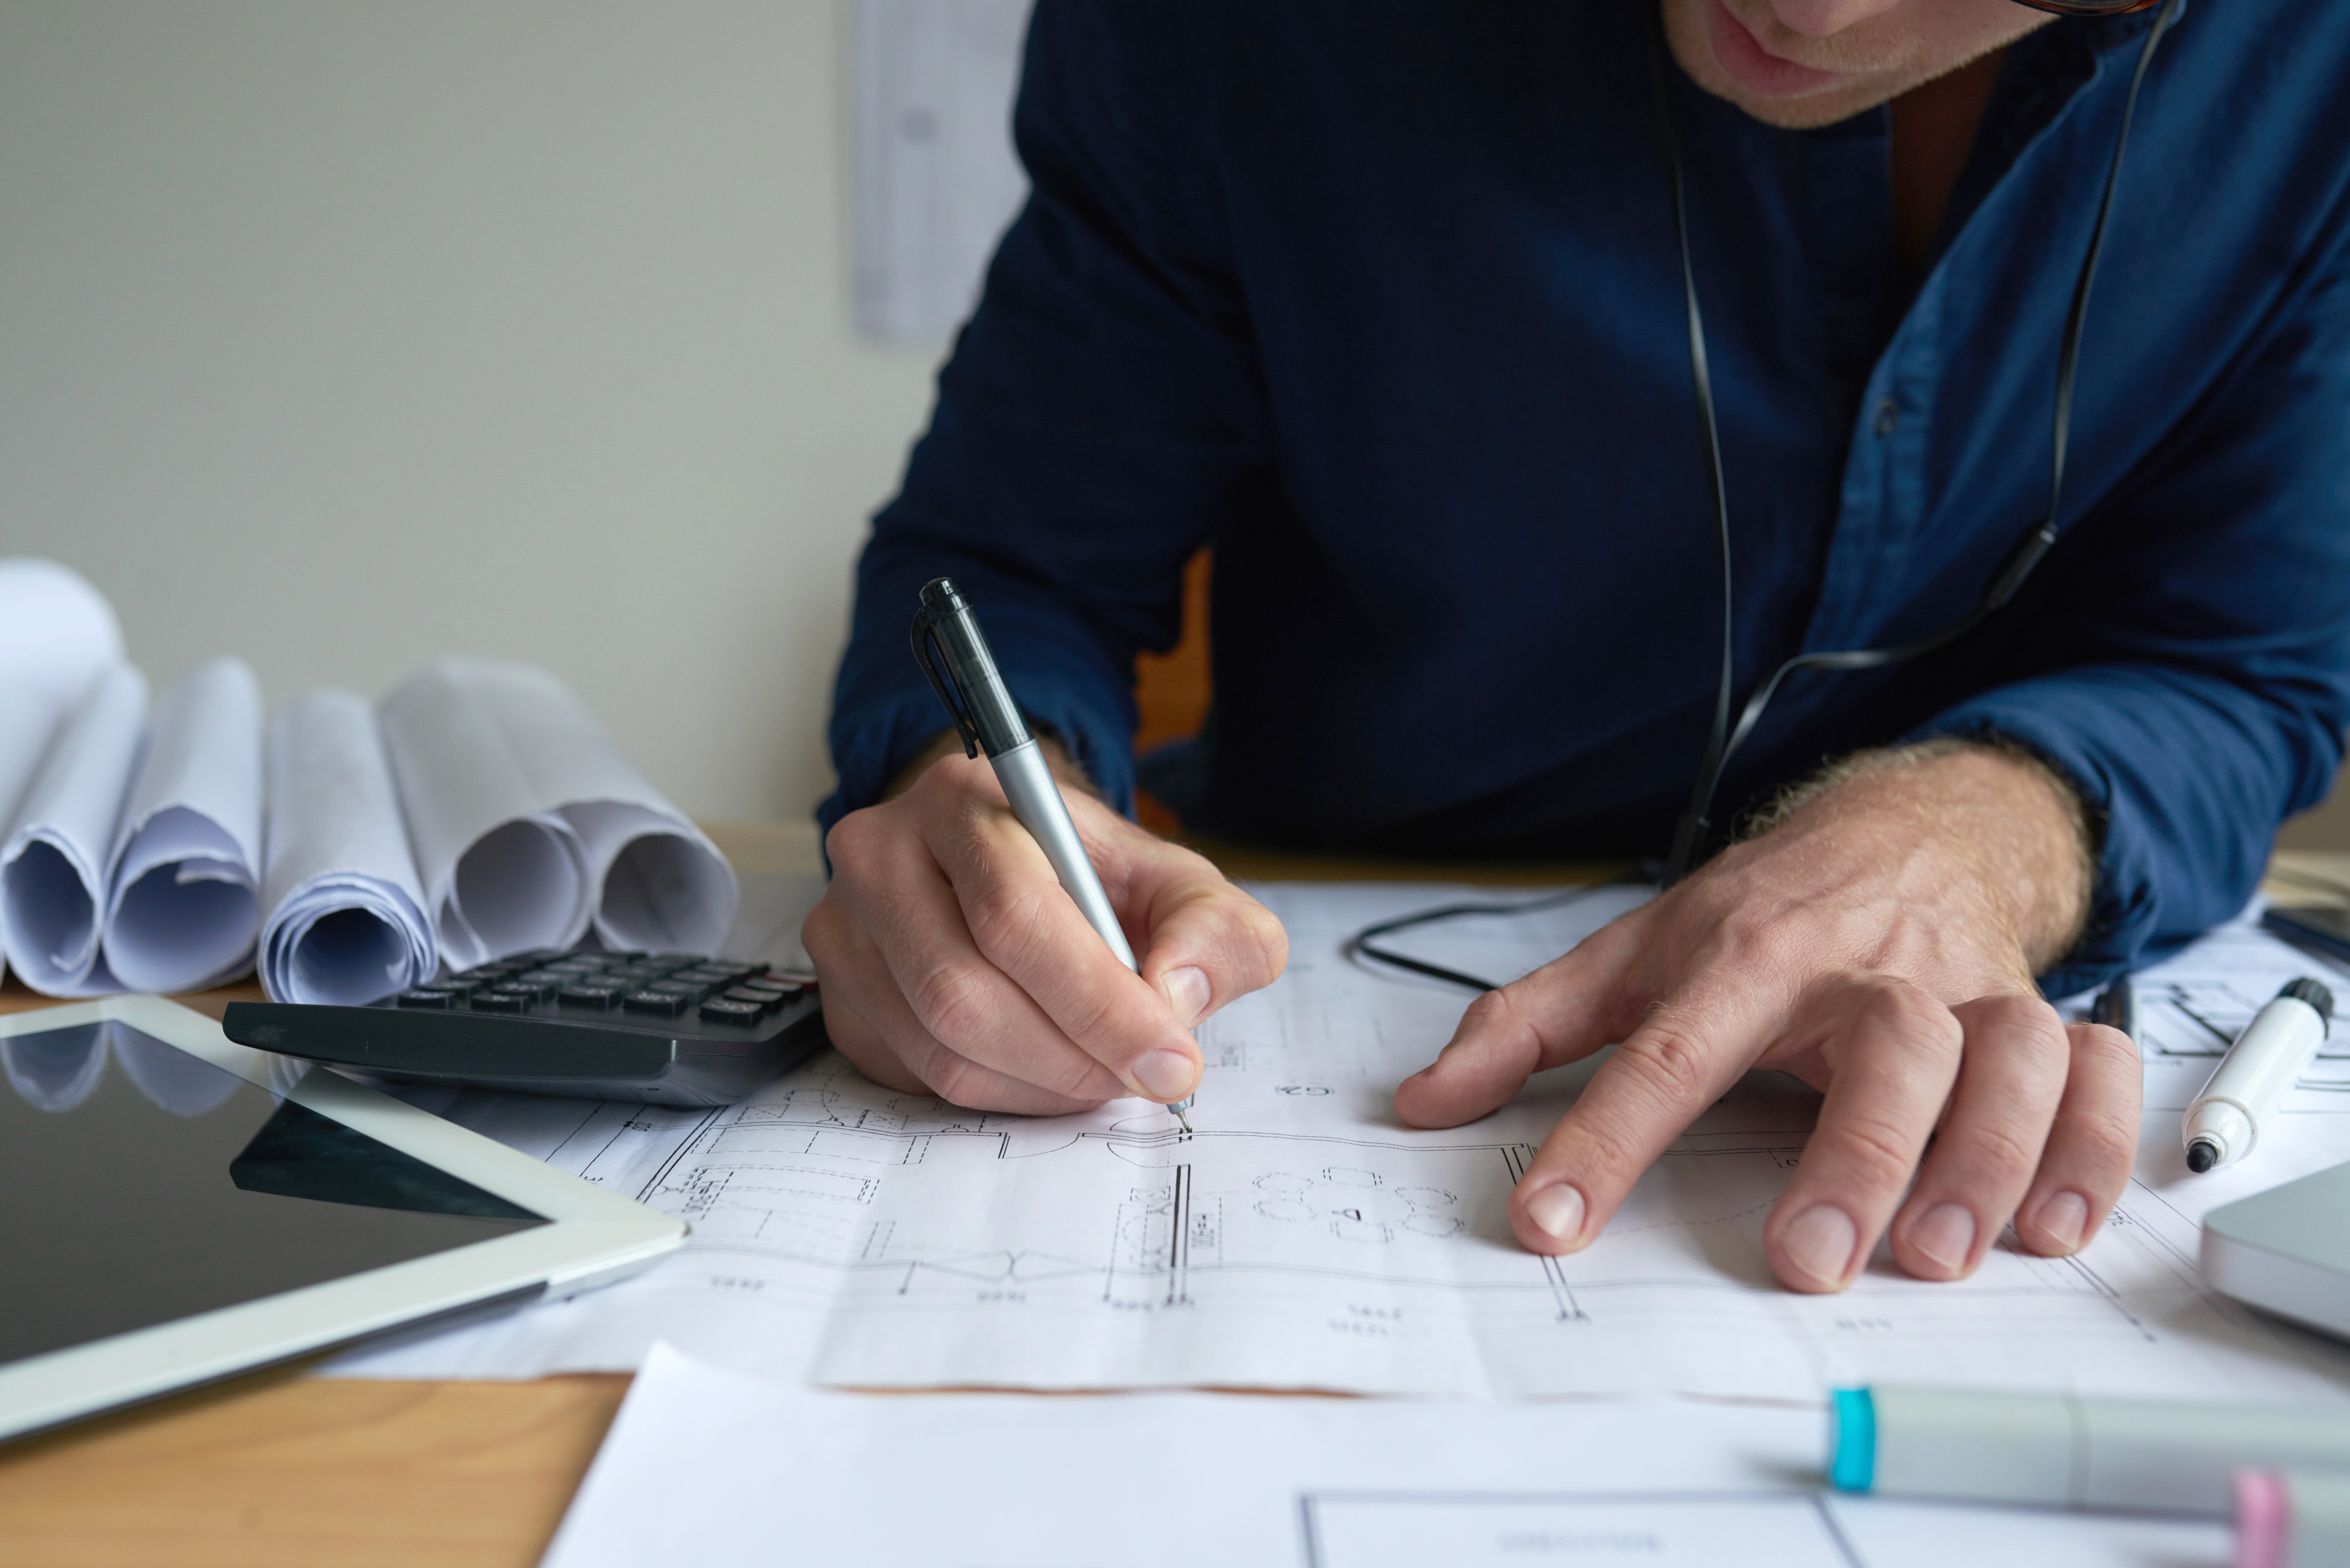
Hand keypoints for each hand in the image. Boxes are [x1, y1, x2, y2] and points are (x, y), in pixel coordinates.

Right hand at [806, 744, 1287, 1112]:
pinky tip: (1046, 1070)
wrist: (1017, 866)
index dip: (1098, 1002)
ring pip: (939, 1047)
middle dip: (1073, 1057)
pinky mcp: (840, 995)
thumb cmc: (1096, 878)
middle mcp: (881, 852)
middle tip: (1144, 1077)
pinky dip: (999, 1093)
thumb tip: (1176, 997)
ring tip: (1102, 1071)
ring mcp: (843, 927)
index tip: (1172, 1059)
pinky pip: (917, 1075)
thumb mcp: (1181, 883)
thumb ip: (1217, 931)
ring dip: (1040, 1083)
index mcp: (965, 798)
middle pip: (964, 992)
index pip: (1016, 916)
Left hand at [1393, 741, 2140, 1292]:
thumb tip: (1418, 1101)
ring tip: (1944, 1255)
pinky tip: (2057, 1225)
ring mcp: (1964, 988)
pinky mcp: (2039, 1008)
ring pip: (2007, 1055)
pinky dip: (2093, 1144)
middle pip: (1881, 1046)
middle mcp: (1863, 969)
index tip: (1549, 1223)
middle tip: (1810, 1257)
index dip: (1601, 1144)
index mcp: (1745, 955)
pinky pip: (2095, 1071)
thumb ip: (1520, 1028)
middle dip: (1855, 1155)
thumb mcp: (1628, 954)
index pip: (1662, 1054)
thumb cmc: (1759, 908)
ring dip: (1988, 1156)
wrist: (1898, 826)